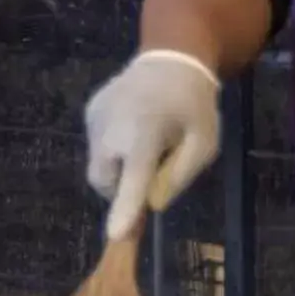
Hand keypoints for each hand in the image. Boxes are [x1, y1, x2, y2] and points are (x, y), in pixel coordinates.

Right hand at [83, 50, 222, 241]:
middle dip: (120, 190)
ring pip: (98, 165)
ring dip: (117, 169)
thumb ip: (180, 176)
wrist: (170, 60)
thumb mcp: (204, 144)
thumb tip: (152, 204)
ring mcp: (96, 118)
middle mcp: (113, 127)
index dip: (125, 208)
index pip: (134, 178)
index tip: (115, 235)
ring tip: (144, 144)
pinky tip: (132, 129)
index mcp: (146, 134)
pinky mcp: (89, 112)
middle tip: (149, 174)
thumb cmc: (193, 106)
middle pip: (104, 180)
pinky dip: (112, 150)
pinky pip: (96, 146)